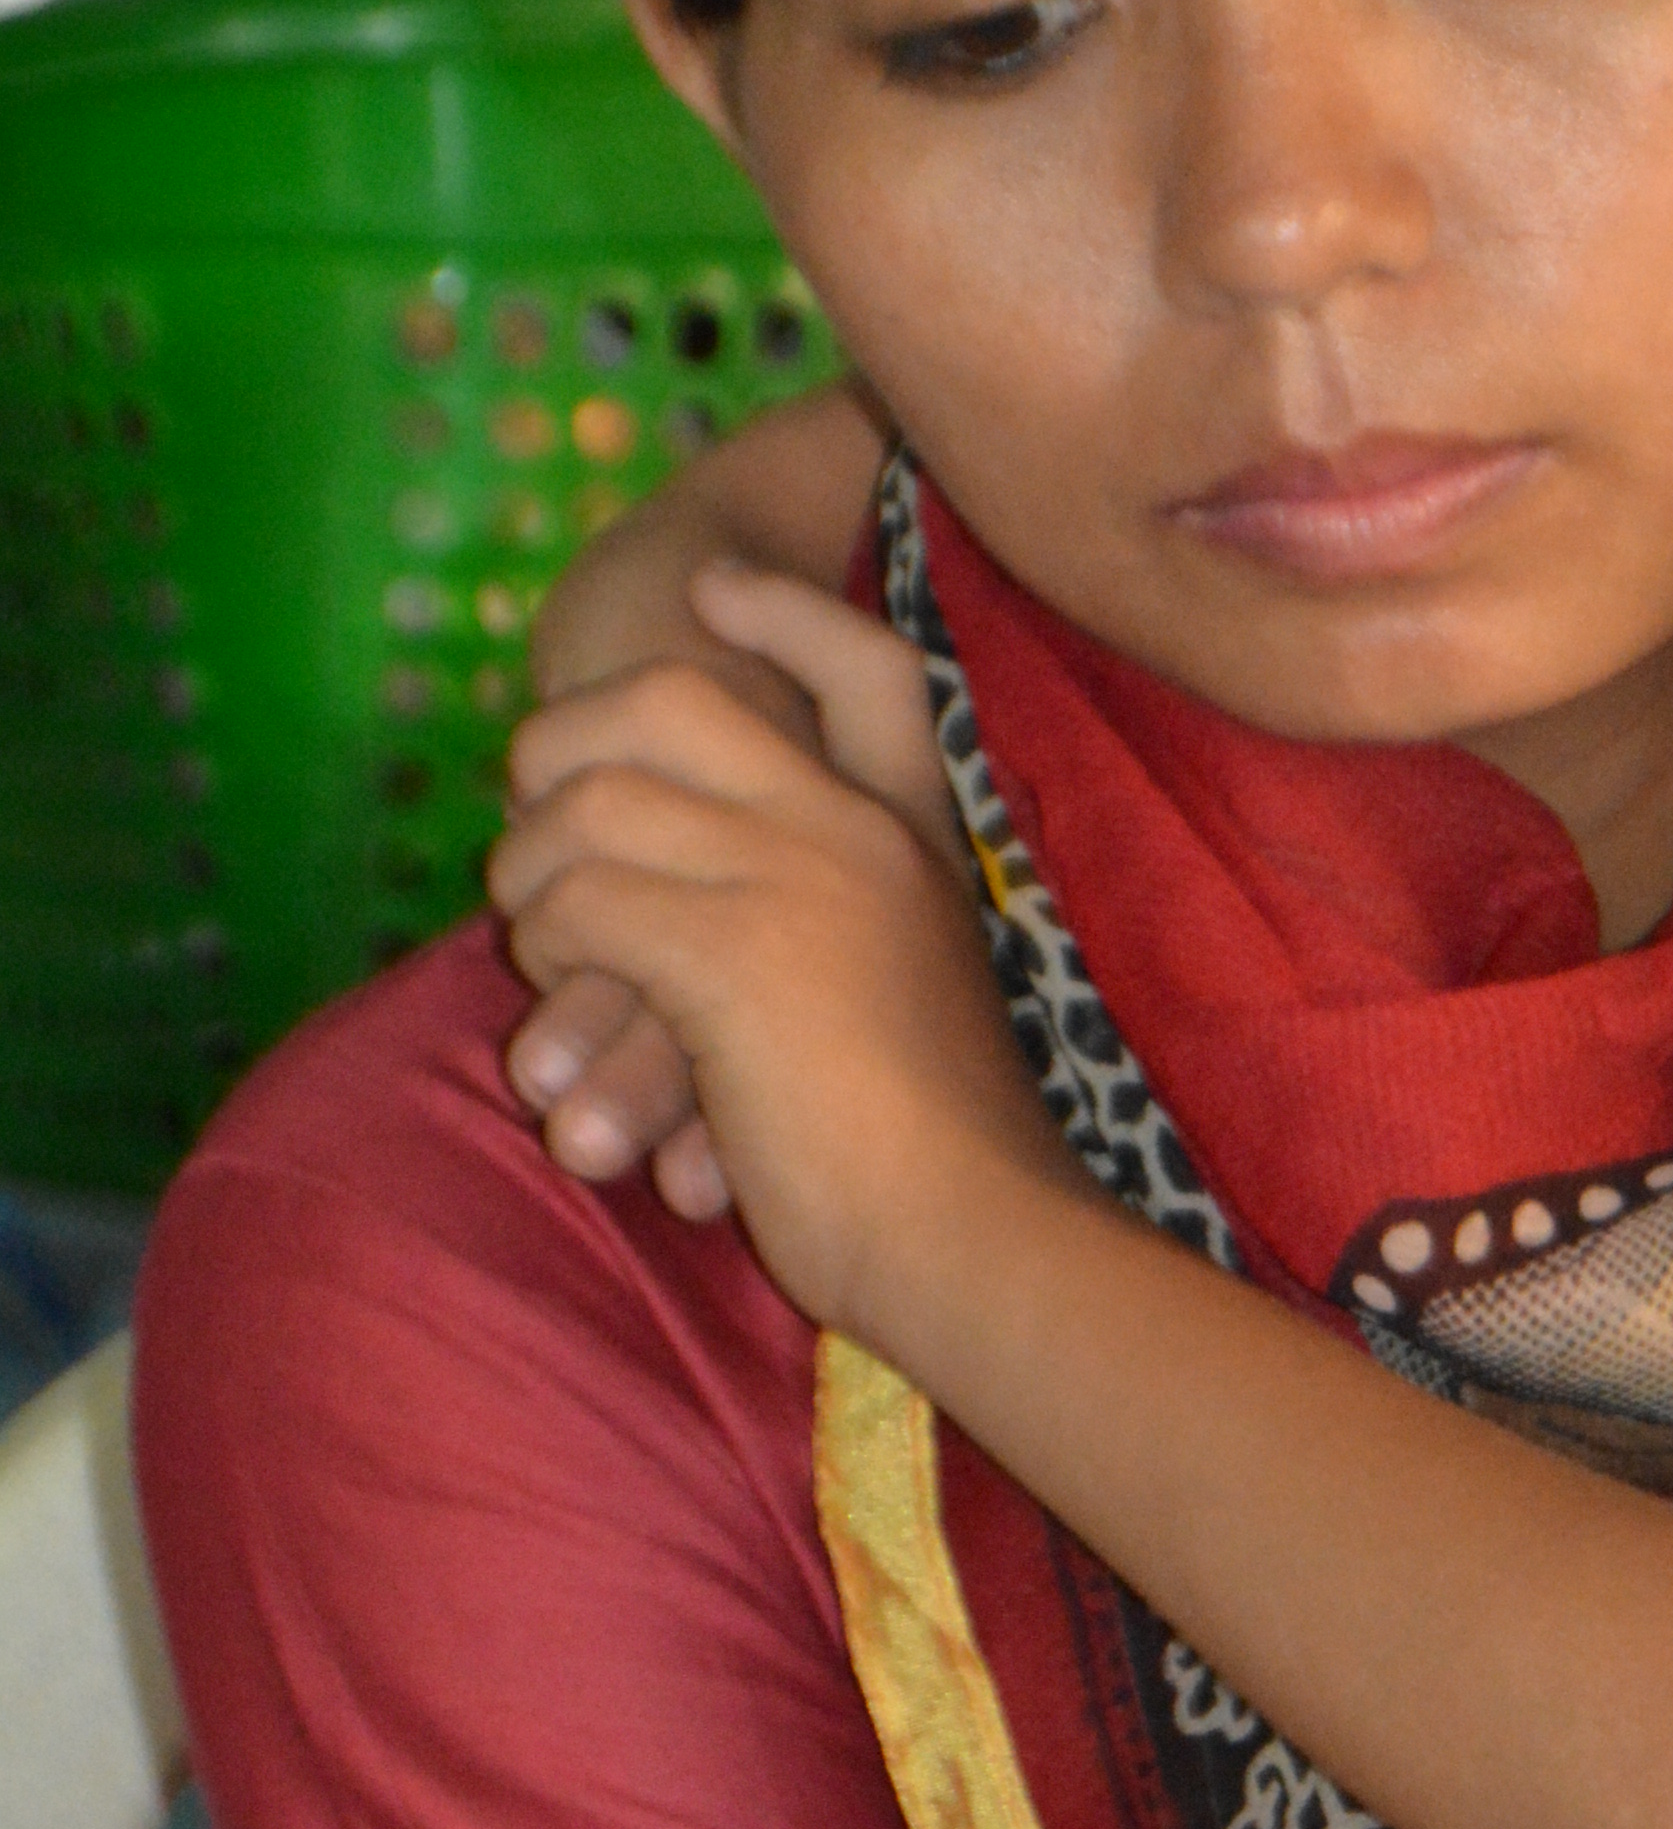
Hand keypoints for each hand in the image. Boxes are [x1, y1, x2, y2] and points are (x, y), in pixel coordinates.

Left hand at [505, 563, 962, 1217]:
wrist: (982, 1235)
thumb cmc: (954, 1157)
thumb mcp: (920, 1001)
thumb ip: (855, 933)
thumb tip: (739, 936)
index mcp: (923, 839)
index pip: (871, 668)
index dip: (785, 616)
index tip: (715, 593)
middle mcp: (862, 832)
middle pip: (677, 695)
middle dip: (565, 744)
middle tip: (534, 828)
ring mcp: (799, 879)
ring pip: (595, 802)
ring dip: (534, 875)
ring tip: (547, 951)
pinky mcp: (734, 953)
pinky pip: (583, 901)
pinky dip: (549, 948)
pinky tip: (570, 1004)